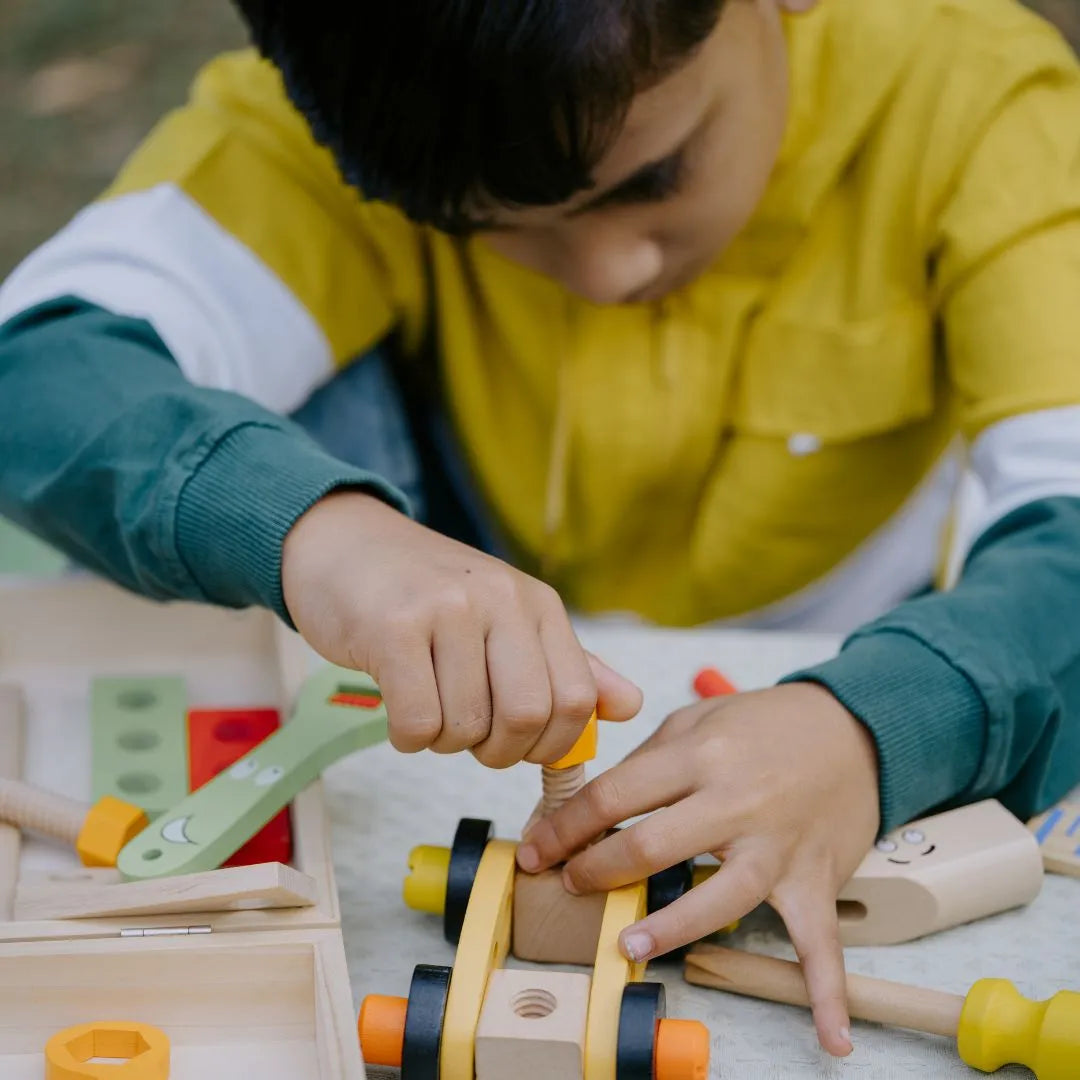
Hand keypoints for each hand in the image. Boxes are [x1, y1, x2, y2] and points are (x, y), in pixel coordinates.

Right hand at [281, 491, 641, 764]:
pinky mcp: (392, 629)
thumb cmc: (424, 591)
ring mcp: (446, 611)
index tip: (521, 747)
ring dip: (445, 742)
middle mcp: (500, 601)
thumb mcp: (505, 618)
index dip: (552, 744)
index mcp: (536, 603)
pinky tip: (399, 709)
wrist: (344, 542)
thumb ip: (569, 664)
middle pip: (528, 717)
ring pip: (467, 727)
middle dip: (499, 752)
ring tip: (428, 708)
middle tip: (470, 739)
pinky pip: (417, 723)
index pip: (577, 698)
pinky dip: (409, 738)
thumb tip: (631, 706)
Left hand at [515, 683, 879, 1056]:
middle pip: (652, 844)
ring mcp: (778, 845)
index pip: (616, 795)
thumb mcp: (697, 718)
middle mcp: (737, 800)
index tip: (538, 849)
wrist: (850, 729)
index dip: (566, 826)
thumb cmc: (764, 723)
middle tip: (568, 884)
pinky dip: (827, 991)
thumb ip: (649, 759)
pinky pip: (822, 941)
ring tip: (629, 946)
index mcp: (701, 754)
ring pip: (721, 896)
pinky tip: (830, 1036)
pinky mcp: (815, 877)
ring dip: (672, 927)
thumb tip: (597, 804)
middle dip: (598, 870)